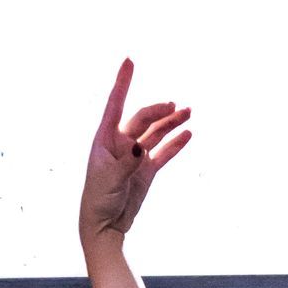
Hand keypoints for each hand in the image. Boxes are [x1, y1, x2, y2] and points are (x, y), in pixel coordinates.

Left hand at [79, 60, 191, 245]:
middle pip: (142, 119)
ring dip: (171, 122)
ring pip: (156, 133)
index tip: (129, 62)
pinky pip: (164, 152)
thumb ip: (126, 163)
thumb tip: (140, 148)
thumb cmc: (99, 200)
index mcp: (105, 139)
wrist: (104, 225)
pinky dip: (175, 144)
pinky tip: (187, 134)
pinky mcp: (147, 170)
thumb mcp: (110, 180)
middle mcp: (121, 142)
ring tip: (188, 112)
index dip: (122, 83)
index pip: (115, 104)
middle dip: (159, 111)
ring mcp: (135, 156)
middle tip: (175, 107)